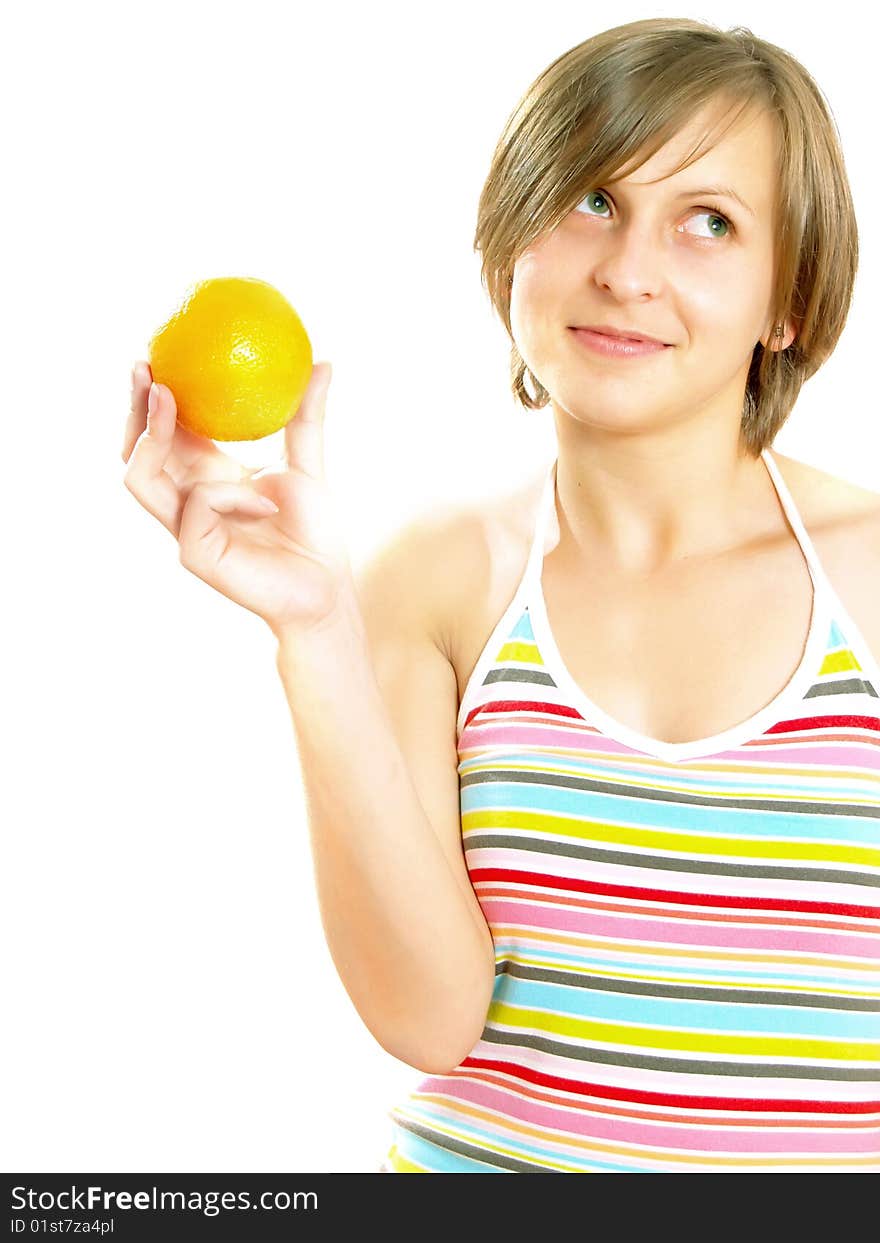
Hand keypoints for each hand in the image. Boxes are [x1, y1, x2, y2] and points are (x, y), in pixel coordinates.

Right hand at [122, 360, 354, 636]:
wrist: (327, 591)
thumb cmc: (315, 535)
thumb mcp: (310, 466)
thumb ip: (306, 418)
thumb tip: (323, 362)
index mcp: (207, 479)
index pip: (166, 434)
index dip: (153, 397)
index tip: (157, 353)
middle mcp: (187, 502)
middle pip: (137, 453)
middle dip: (133, 409)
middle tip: (147, 368)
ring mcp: (185, 530)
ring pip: (140, 478)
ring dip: (151, 435)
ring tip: (168, 399)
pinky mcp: (195, 555)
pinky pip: (196, 506)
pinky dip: (227, 494)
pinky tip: (264, 503)